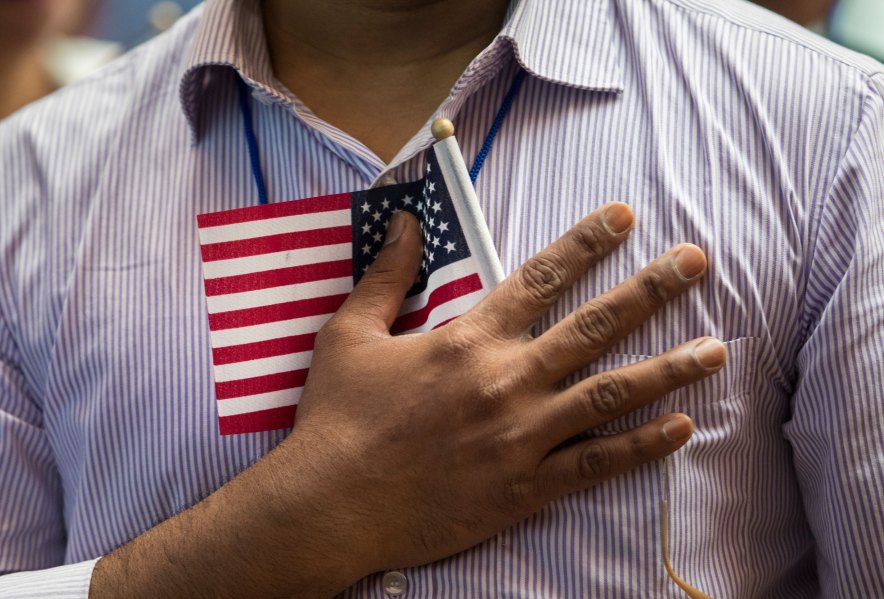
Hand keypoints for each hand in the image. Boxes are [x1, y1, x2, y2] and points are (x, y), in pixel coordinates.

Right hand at [90, 203, 724, 598]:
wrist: (331, 505)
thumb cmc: (337, 417)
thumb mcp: (348, 334)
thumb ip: (384, 274)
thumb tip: (402, 220)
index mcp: (466, 339)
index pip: (539, 279)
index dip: (585, 243)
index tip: (624, 218)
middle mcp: (506, 380)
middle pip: (594, 326)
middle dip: (651, 289)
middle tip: (697, 261)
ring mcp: (522, 436)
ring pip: (611, 394)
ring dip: (668, 368)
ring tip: (715, 349)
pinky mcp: (526, 487)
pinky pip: (596, 463)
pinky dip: (642, 446)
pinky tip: (681, 427)